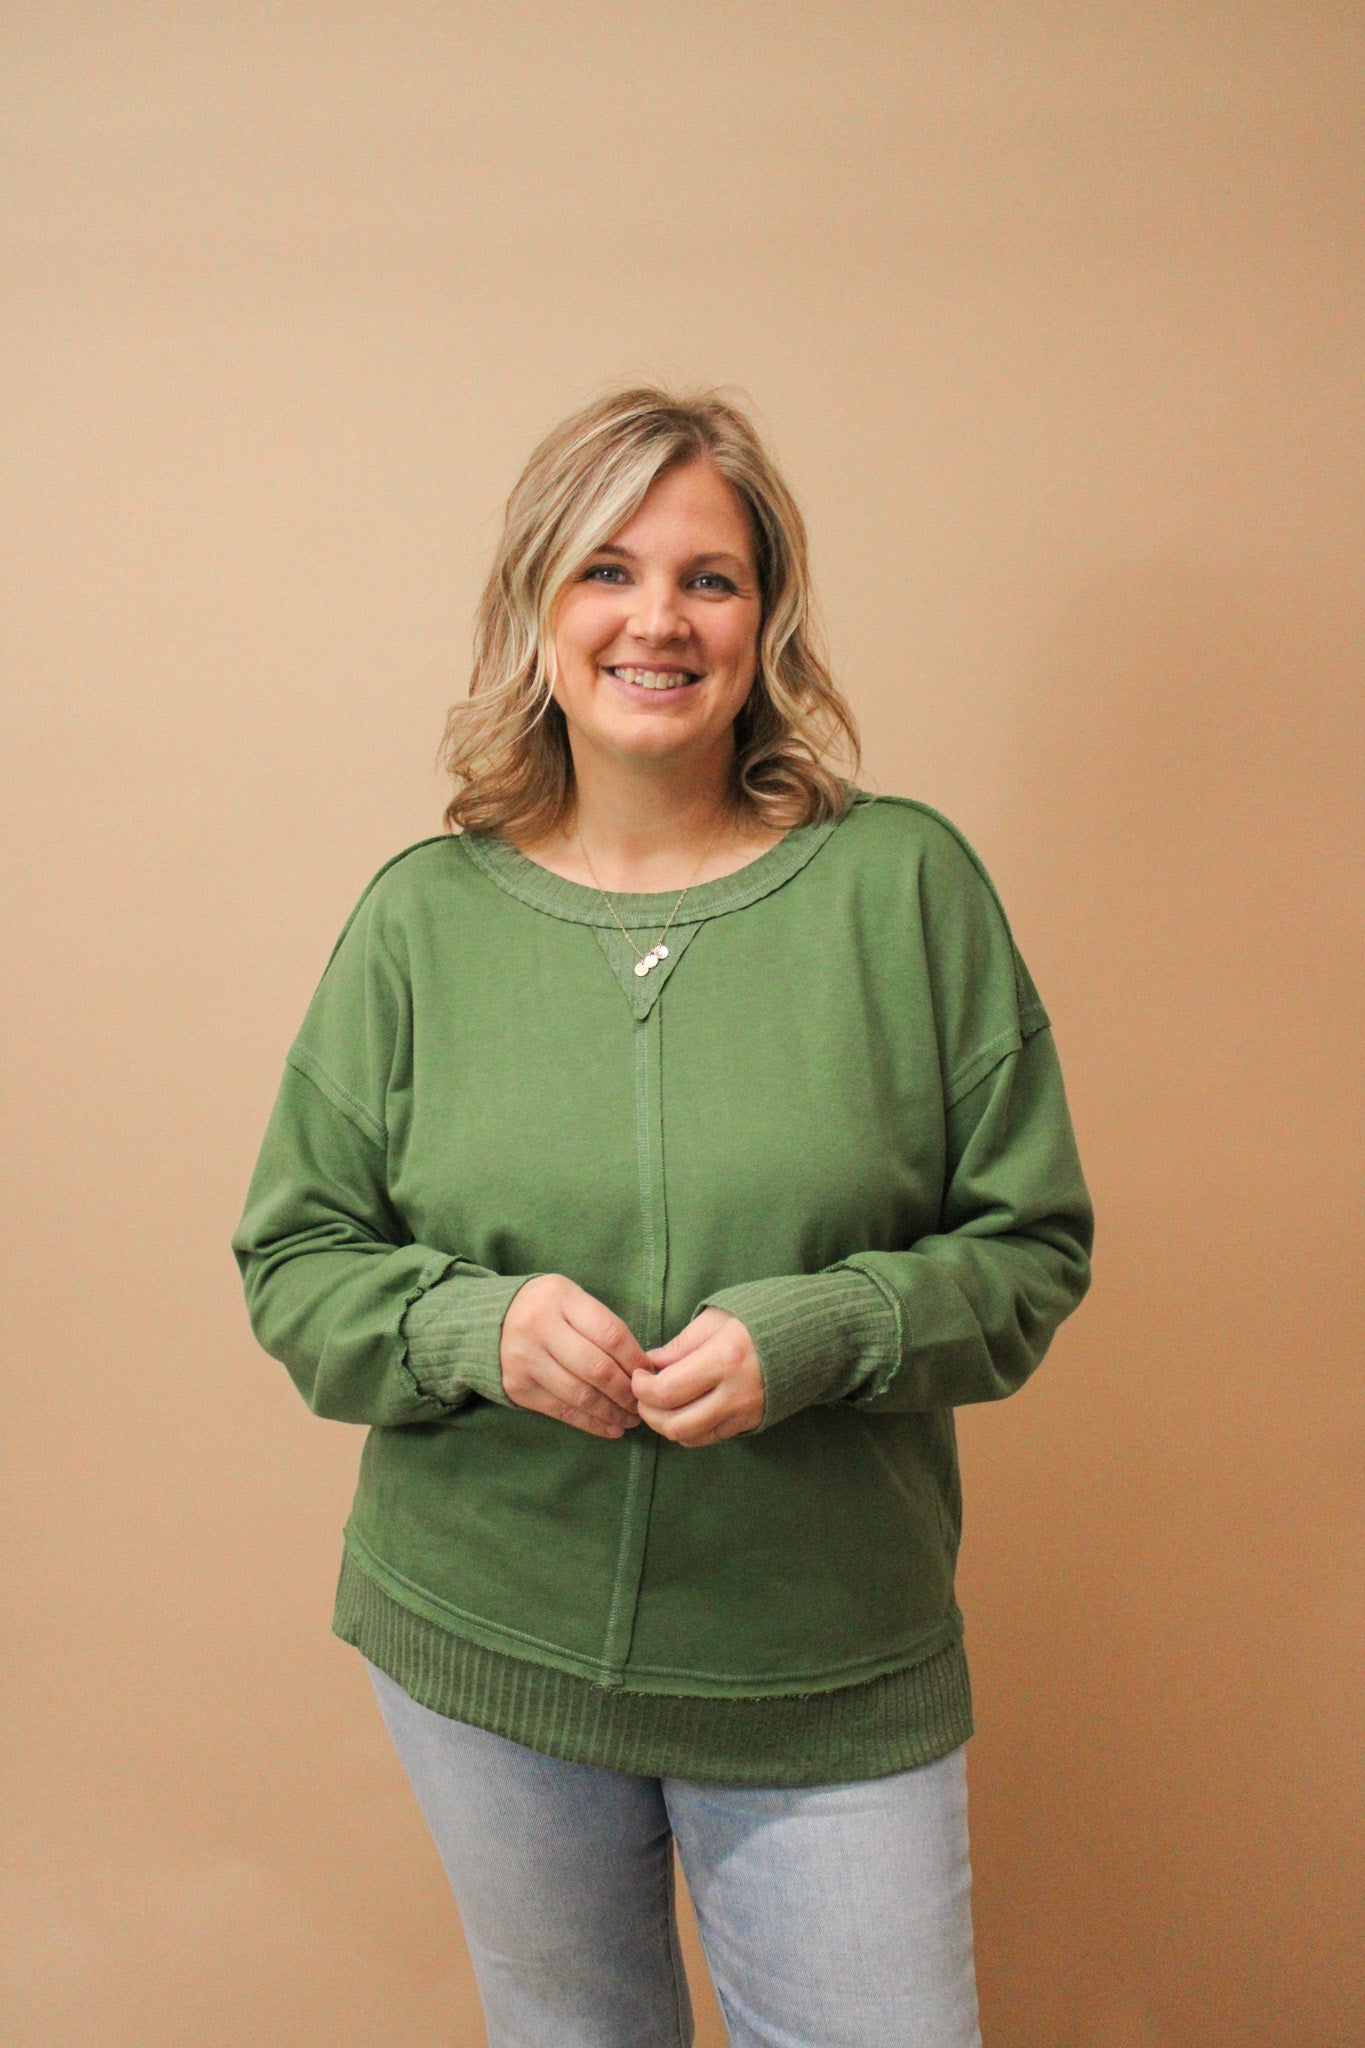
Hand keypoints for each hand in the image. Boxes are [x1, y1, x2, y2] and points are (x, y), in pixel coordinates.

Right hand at [500, 1276, 647, 1438]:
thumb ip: (602, 1325)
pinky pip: (562, 1411)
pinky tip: (611, 1428)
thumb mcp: (571, 1299)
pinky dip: (591, 1423)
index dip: (636, 1360)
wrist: (490, 1321)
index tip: (650, 1375)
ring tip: (631, 1419)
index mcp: (560, 1298)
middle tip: (643, 1403)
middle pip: (597, 1369)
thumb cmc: (547, 1309)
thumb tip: (642, 1367)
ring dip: (612, 1412)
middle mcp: (539, 1328)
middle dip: (627, 1392)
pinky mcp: (518, 1388)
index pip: (610, 1334)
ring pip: (581, 1395)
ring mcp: (526, 1360)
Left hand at [632, 1307, 764, 1447]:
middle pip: (675, 1423)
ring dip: (665, 1425)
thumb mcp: (716, 1318)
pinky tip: (682, 1410)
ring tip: (659, 1404)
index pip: (667, 1391)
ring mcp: (744, 1414)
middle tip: (642, 1394)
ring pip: (689, 1437)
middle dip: (648, 1412)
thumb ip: (681, 1344)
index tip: (638, 1375)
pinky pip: (708, 1438)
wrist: (808, 1338)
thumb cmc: (759, 1319)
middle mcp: (734, 1394)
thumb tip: (652, 1363)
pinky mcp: (750, 1424)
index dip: (642, 1388)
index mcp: (724, 1359)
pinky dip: (687, 1430)